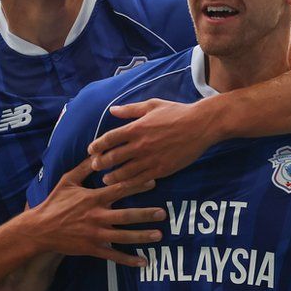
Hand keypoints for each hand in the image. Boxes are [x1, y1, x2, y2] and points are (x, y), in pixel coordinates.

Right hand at [31, 158, 164, 265]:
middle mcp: (96, 216)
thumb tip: (99, 152)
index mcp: (93, 198)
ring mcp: (95, 234)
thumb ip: (85, 167)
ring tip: (159, 235)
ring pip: (123, 237)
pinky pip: (114, 256)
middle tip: (163, 213)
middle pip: (126, 215)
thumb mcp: (68, 180)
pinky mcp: (92, 249)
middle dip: (146, 214)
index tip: (153, 181)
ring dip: (142, 236)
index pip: (119, 190)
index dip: (137, 185)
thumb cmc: (55, 202)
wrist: (39, 230)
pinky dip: (129, 260)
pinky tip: (144, 262)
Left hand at [87, 99, 221, 184]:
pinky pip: (140, 180)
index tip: (91, 150)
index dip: (97, 145)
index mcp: (136, 128)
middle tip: (95, 166)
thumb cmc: (177, 112)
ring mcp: (150, 159)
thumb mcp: (152, 105)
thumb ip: (130, 109)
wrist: (200, 125)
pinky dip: (130, 183)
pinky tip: (124, 184)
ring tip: (105, 179)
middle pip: (112, 157)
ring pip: (124, 172)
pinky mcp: (161, 169)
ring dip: (112, 176)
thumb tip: (113, 110)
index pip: (109, 139)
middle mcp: (140, 145)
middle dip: (100, 163)